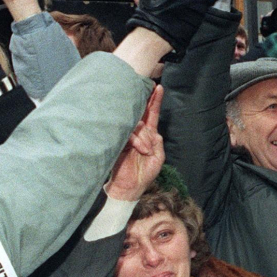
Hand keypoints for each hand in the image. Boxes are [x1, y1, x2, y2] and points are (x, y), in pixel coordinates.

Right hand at [106, 86, 164, 200]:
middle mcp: (138, 133)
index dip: (154, 101)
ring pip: (137, 125)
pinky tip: (141, 150)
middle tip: (151, 92)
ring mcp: (128, 137)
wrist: (130, 188)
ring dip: (144, 137)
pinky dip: (137, 141)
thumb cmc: (145, 174)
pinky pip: (129, 134)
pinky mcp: (119, 142)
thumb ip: (157, 142)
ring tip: (146, 150)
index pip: (151, 114)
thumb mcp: (158, 157)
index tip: (158, 88)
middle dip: (147, 106)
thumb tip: (152, 130)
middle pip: (142, 114)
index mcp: (148, 135)